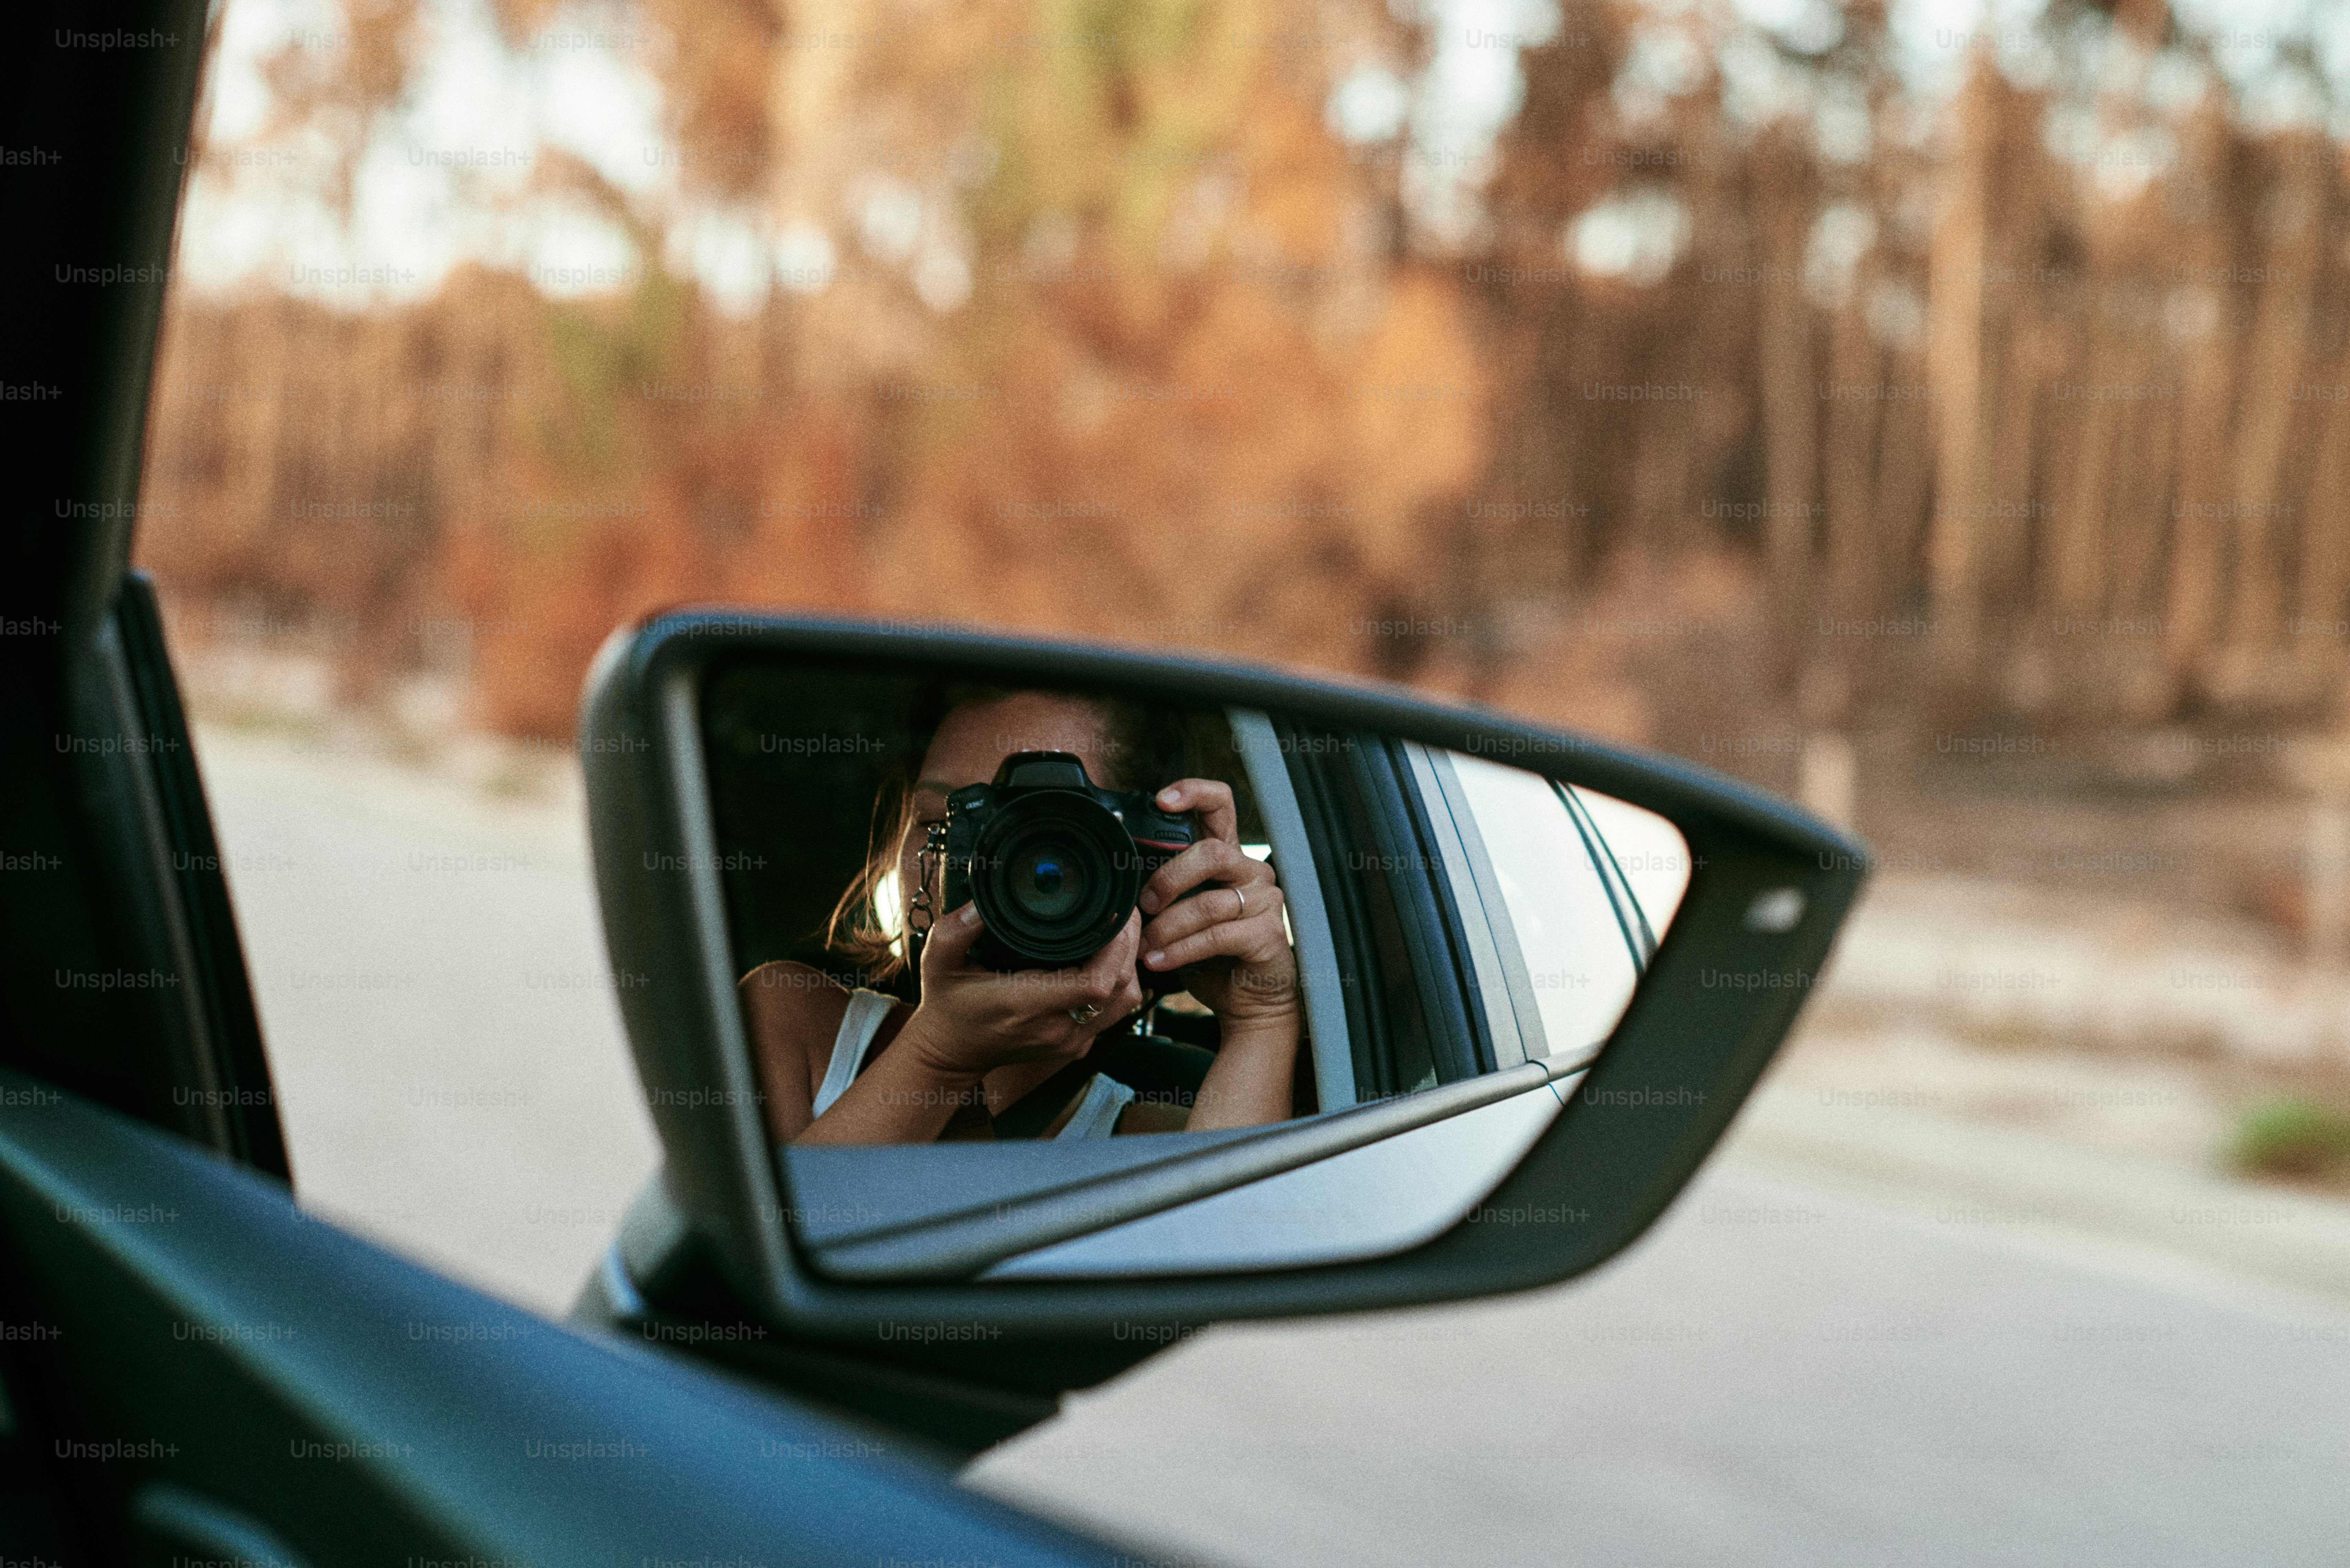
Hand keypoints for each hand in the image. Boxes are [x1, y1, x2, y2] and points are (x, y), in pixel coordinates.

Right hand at [893, 901, 1144, 1085]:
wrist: (951, 1053)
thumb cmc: (947, 1004)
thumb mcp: (938, 962)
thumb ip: (955, 930)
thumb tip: (981, 905)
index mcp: (1025, 1005)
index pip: (1094, 983)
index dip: (1115, 947)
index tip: (1112, 914)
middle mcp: (1055, 1029)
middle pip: (1119, 987)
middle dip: (1128, 944)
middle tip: (1121, 909)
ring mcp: (1070, 1042)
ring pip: (1126, 1000)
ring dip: (1129, 963)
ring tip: (1118, 930)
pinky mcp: (1077, 1044)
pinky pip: (1115, 1011)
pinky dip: (1120, 982)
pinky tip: (1109, 957)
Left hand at [1138, 778, 1297, 1024]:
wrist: (1249, 1000)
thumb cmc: (1212, 953)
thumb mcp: (1181, 912)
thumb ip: (1164, 889)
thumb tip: (1121, 879)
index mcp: (1228, 856)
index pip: (1220, 805)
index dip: (1194, 792)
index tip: (1161, 799)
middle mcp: (1250, 872)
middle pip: (1211, 852)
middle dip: (1168, 879)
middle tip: (1143, 904)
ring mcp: (1264, 901)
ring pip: (1209, 902)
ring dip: (1167, 927)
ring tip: (1144, 946)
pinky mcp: (1268, 933)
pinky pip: (1217, 936)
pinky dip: (1181, 950)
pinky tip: (1160, 961)